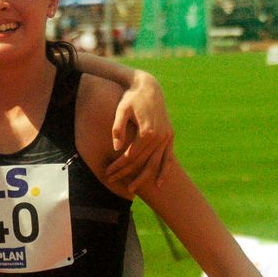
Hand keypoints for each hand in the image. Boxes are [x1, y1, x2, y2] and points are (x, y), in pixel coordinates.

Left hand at [106, 70, 172, 193]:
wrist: (149, 87)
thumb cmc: (131, 98)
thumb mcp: (121, 110)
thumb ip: (118, 129)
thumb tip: (116, 149)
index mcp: (147, 131)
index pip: (130, 155)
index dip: (118, 166)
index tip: (107, 172)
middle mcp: (159, 136)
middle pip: (141, 162)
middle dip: (126, 173)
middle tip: (112, 181)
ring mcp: (166, 137)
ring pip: (155, 163)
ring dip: (143, 178)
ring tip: (131, 189)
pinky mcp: (170, 136)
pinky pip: (169, 158)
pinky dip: (165, 171)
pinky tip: (159, 184)